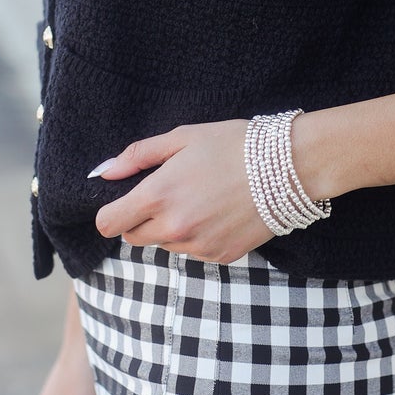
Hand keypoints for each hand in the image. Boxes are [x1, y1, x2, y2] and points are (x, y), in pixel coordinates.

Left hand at [89, 120, 272, 262]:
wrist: (289, 167)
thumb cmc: (234, 145)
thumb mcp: (182, 138)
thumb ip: (138, 156)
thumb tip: (104, 171)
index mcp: (158, 196)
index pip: (109, 224)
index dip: (111, 213)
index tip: (122, 203)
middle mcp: (174, 228)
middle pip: (133, 238)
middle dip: (140, 220)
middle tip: (167, 194)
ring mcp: (198, 247)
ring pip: (165, 245)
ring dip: (171, 228)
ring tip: (200, 200)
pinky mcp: (221, 256)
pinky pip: (194, 252)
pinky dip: (198, 237)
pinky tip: (219, 213)